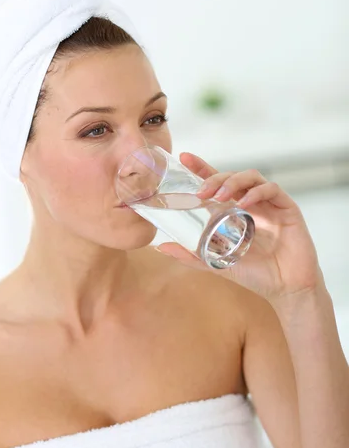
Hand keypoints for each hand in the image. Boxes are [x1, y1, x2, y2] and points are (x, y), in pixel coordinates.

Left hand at [155, 152, 321, 300]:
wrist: (286, 289)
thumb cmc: (255, 275)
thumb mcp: (217, 263)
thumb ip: (191, 255)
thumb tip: (160, 247)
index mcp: (235, 211)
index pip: (217, 183)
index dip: (201, 168)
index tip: (184, 157)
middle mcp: (252, 203)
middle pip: (232, 177)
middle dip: (214, 177)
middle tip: (201, 190)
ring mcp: (270, 204)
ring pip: (251, 177)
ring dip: (233, 182)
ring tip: (219, 196)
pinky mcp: (287, 208)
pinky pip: (272, 189)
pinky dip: (256, 192)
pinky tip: (244, 203)